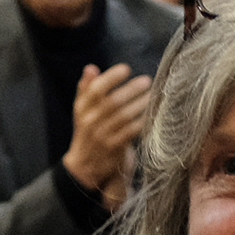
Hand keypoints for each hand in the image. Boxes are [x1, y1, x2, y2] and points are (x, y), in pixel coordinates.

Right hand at [61, 61, 152, 199]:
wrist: (85, 167)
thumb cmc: (87, 132)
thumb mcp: (82, 111)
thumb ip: (86, 89)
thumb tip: (91, 68)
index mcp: (82, 109)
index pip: (95, 90)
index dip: (111, 78)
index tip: (126, 69)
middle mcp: (90, 122)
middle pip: (112, 102)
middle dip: (131, 89)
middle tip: (146, 80)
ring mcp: (102, 136)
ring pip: (123, 117)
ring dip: (140, 104)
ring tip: (152, 95)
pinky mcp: (114, 148)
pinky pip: (131, 132)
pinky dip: (141, 121)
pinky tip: (150, 114)